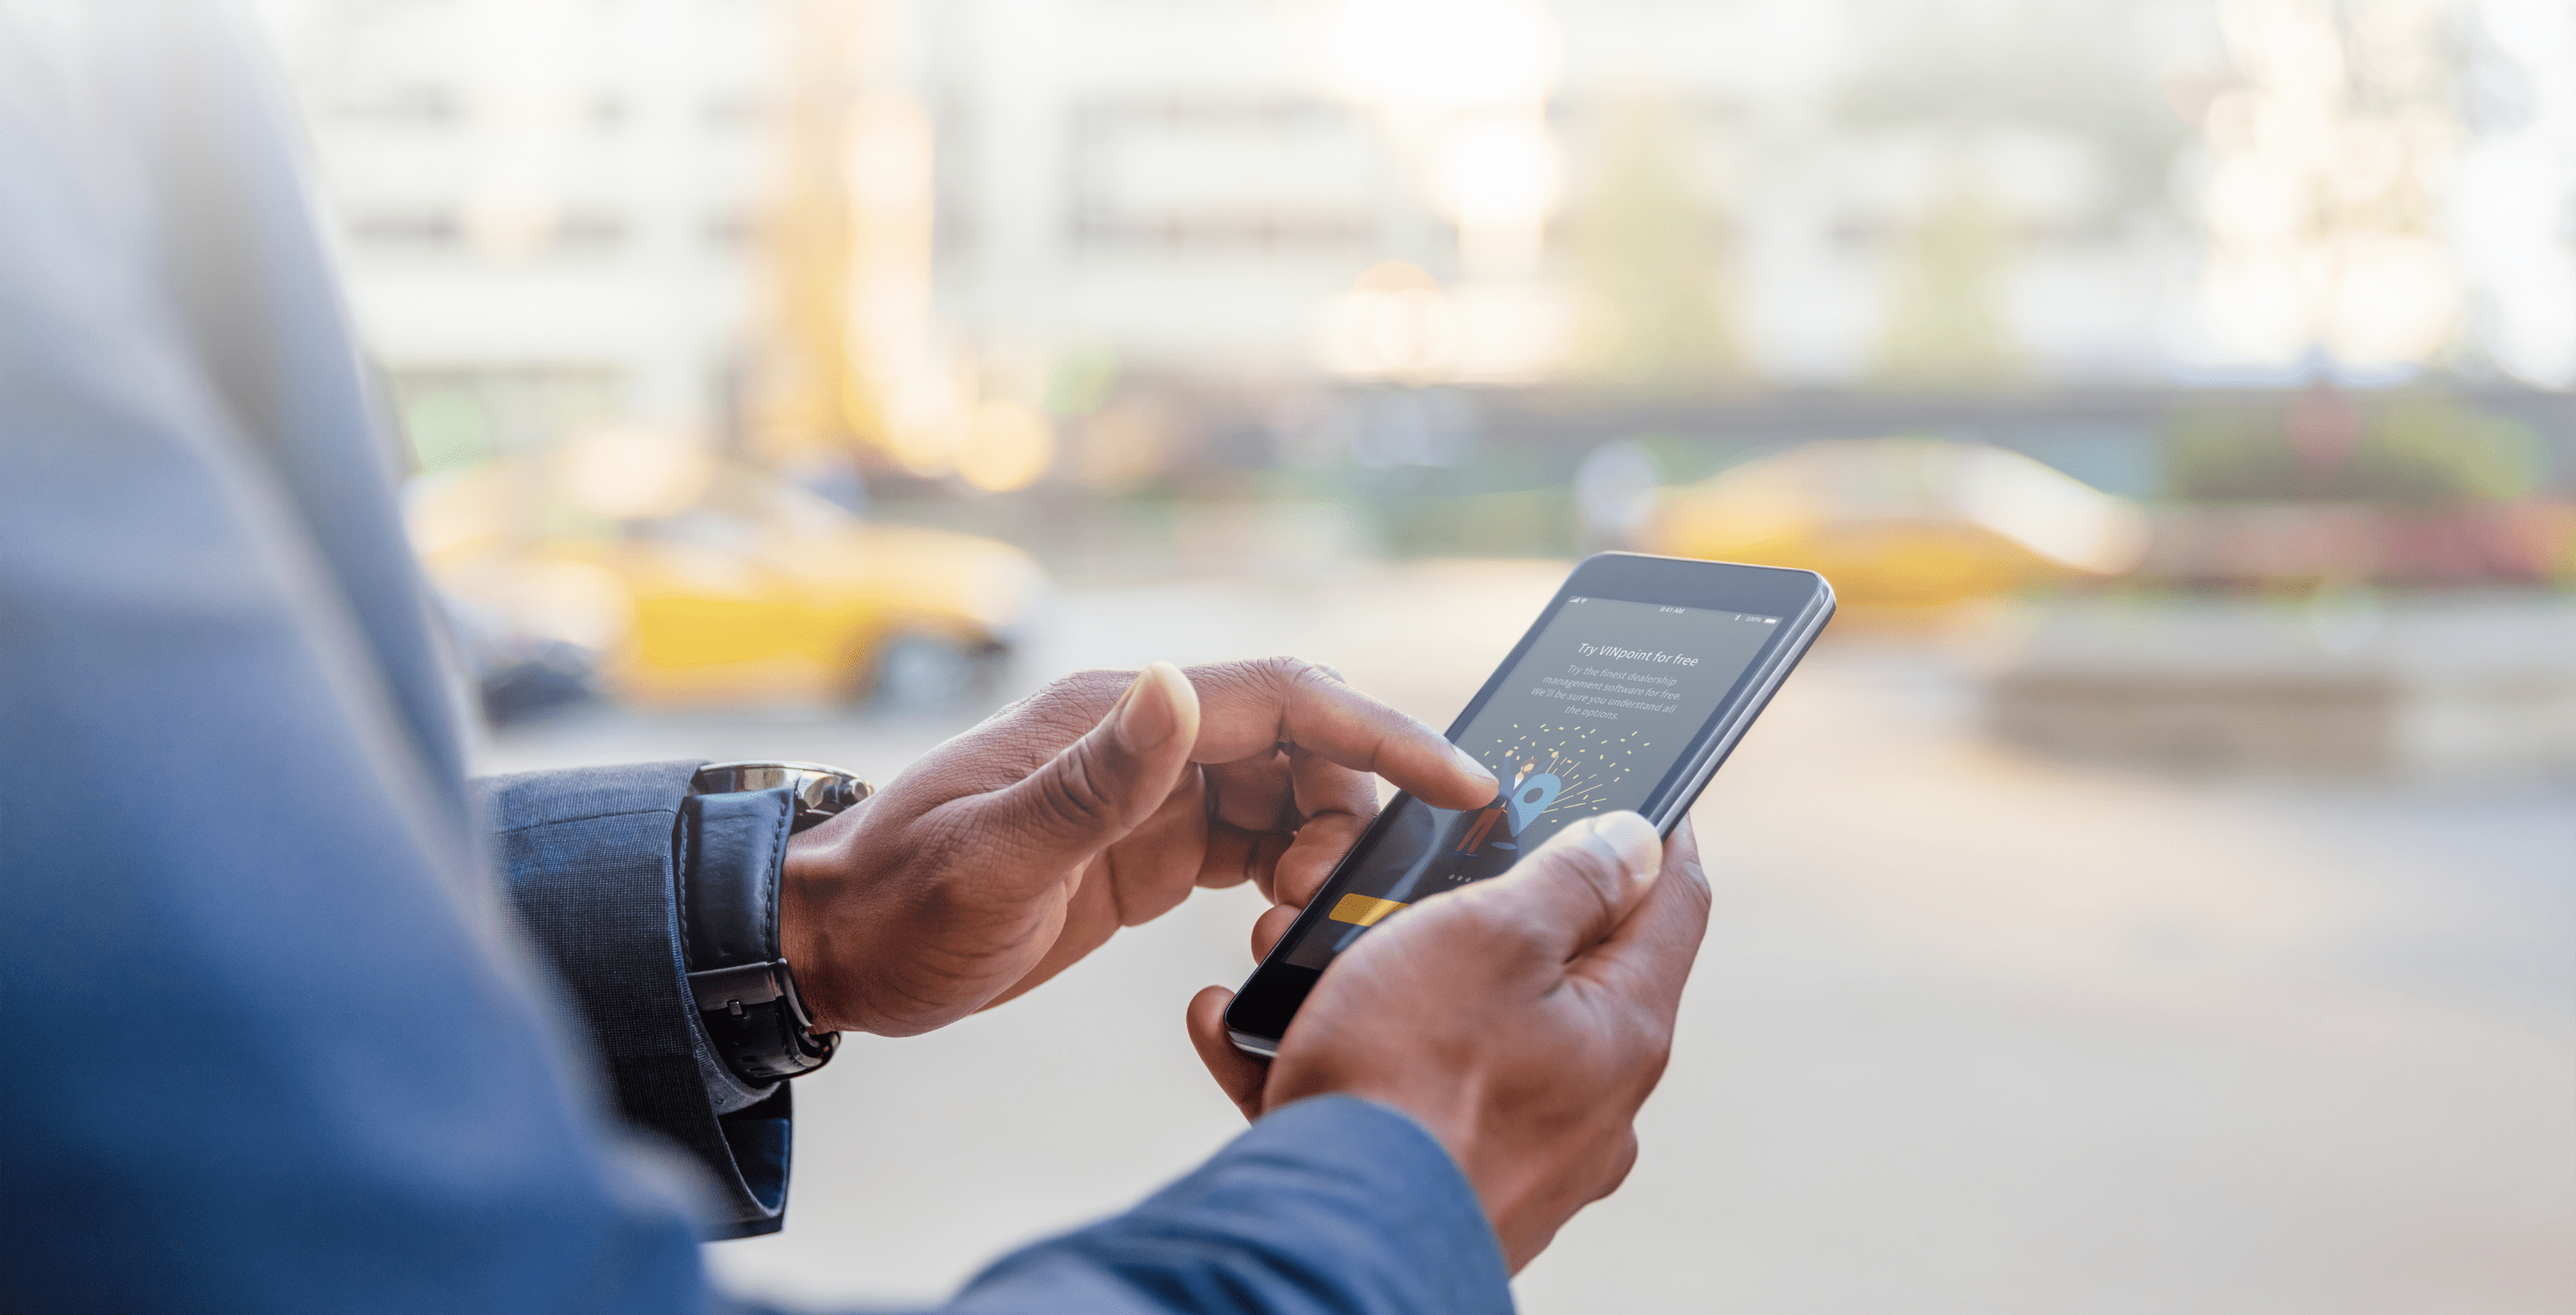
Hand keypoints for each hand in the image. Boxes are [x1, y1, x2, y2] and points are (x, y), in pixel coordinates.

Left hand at [777, 658, 1498, 1036]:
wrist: (837, 948)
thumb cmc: (901, 904)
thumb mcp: (996, 856)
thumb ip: (1095, 777)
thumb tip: (1182, 686)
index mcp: (1122, 715)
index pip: (1288, 700)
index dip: (1386, 733)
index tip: (1461, 786)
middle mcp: (1146, 739)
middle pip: (1304, 744)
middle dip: (1351, 810)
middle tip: (1332, 900)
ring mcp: (1149, 792)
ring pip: (1286, 794)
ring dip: (1318, 851)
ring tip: (1293, 926)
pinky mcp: (1147, 846)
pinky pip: (1251, 840)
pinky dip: (1286, 876)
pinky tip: (1276, 929)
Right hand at [1185, 812, 1709, 1271]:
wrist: (1325, 1241)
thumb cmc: (1407, 1080)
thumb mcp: (1490, 935)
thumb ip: (1568, 879)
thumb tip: (1636, 841)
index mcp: (1622, 1030)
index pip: (1675, 902)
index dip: (1659, 829)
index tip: (1639, 788)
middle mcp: (1587, 1101)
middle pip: (1554, 966)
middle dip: (1475, 906)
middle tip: (1416, 868)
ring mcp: (1516, 1153)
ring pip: (1452, 1030)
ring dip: (1379, 978)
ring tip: (1295, 951)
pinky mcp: (1436, 1187)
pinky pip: (1388, 1097)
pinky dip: (1324, 1053)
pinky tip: (1250, 1029)